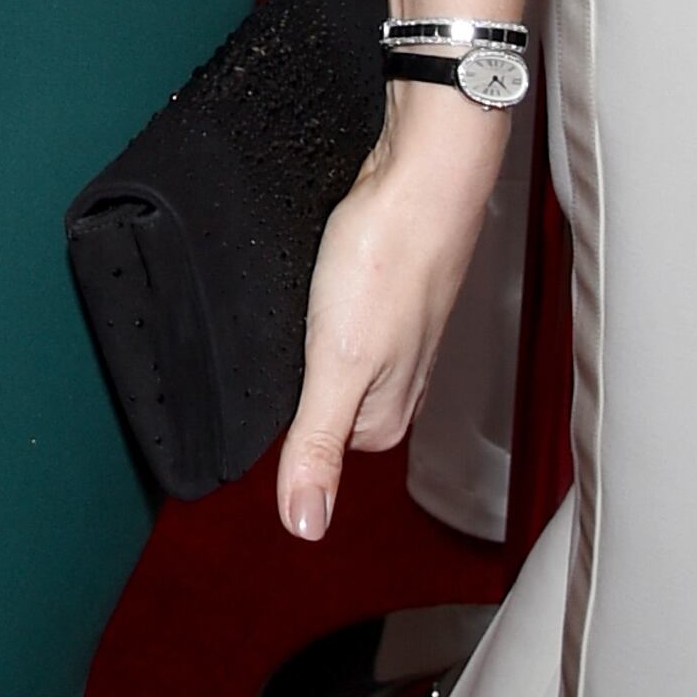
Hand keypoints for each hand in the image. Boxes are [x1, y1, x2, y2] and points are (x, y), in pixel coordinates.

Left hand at [276, 105, 509, 543]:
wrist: (422, 170)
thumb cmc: (388, 259)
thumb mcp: (336, 366)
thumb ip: (317, 446)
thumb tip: (305, 526)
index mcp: (387, 413)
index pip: (313, 441)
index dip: (282, 407)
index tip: (273, 371)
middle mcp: (399, 378)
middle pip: (320, 397)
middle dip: (293, 369)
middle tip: (283, 327)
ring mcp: (395, 332)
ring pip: (331, 352)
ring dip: (308, 330)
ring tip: (299, 299)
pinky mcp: (386, 288)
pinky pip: (340, 310)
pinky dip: (321, 296)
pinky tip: (317, 274)